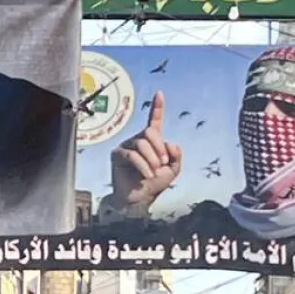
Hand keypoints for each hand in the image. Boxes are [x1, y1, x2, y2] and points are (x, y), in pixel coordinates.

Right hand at [109, 92, 181, 210]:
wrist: (139, 199)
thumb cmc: (154, 184)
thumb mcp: (173, 170)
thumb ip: (176, 156)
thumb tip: (170, 143)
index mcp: (152, 141)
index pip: (154, 121)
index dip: (157, 107)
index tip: (159, 93)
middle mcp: (138, 140)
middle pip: (149, 132)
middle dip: (159, 148)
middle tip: (163, 163)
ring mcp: (127, 146)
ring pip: (142, 144)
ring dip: (152, 159)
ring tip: (154, 171)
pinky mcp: (118, 155)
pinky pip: (132, 155)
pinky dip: (143, 166)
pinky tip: (147, 174)